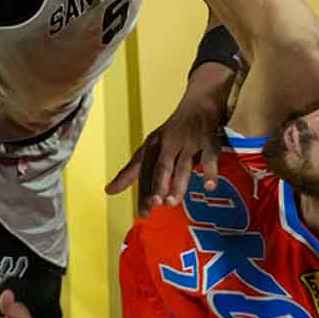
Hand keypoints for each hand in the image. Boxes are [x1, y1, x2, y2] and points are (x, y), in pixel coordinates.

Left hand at [106, 62, 232, 216]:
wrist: (198, 104)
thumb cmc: (172, 132)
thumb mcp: (149, 148)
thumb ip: (131, 172)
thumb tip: (108, 191)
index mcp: (152, 145)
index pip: (144, 171)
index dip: (143, 191)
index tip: (142, 213)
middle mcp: (168, 143)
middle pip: (161, 167)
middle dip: (157, 186)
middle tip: (153, 204)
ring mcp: (189, 142)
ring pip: (182, 165)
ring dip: (178, 184)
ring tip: (172, 202)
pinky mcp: (209, 141)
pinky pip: (209, 158)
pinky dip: (210, 171)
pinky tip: (209, 186)